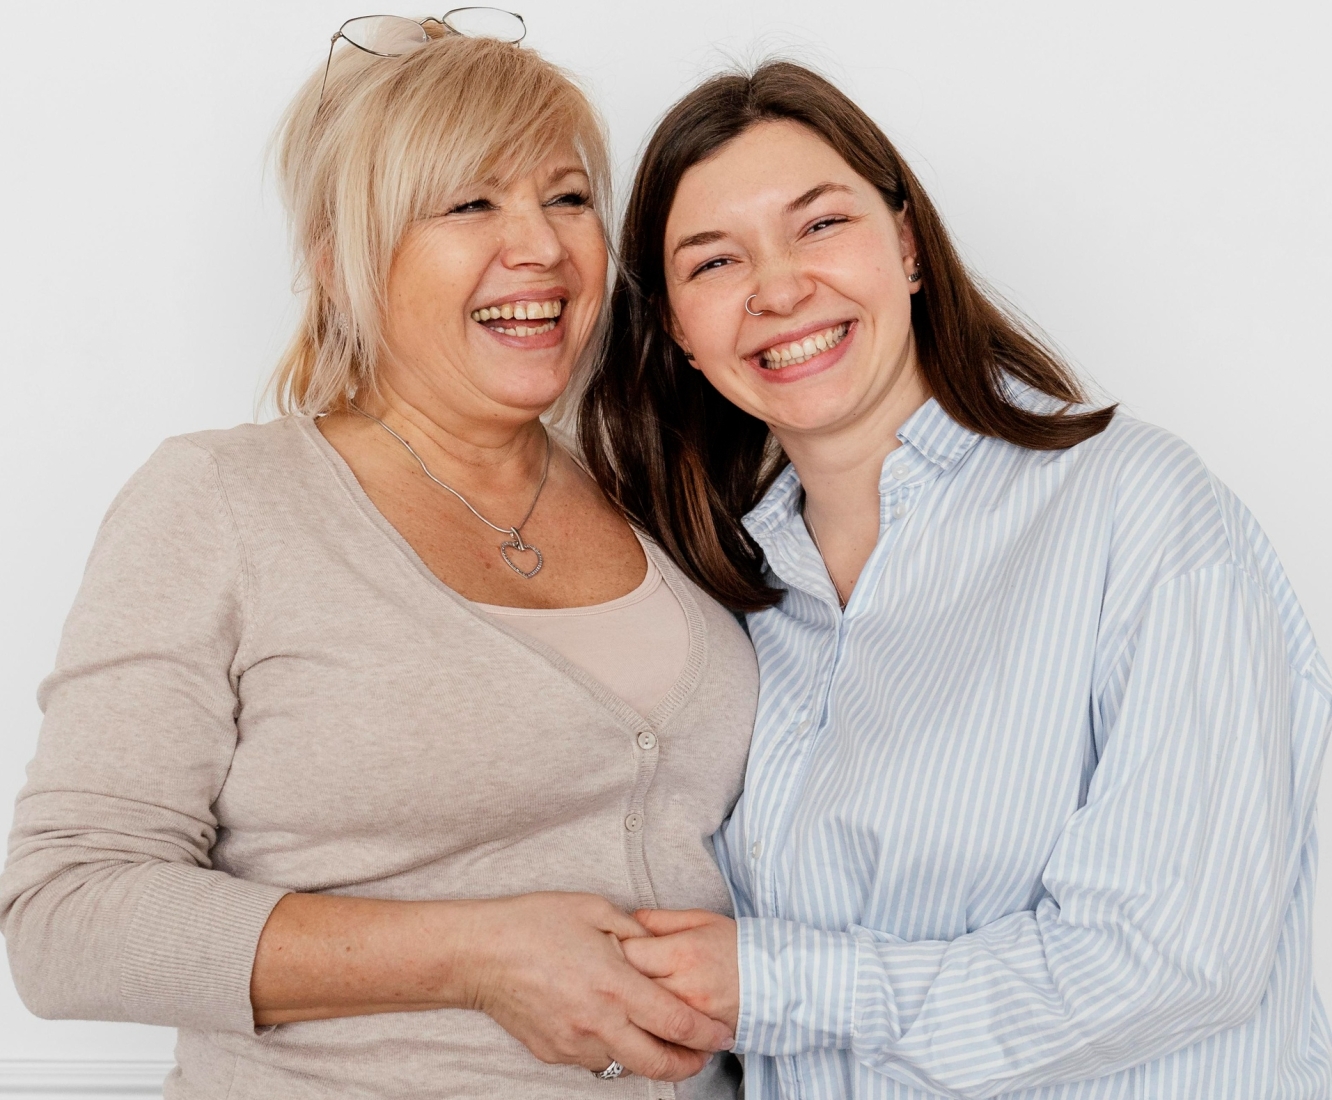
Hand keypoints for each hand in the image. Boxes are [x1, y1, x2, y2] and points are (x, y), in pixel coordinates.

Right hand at [463, 893, 733, 1080]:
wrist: (480, 954)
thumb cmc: (535, 923)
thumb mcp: (594, 910)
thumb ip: (634, 931)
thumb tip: (656, 945)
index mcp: (615, 985)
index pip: (676, 1022)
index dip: (706, 1034)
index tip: (721, 1034)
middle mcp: (599, 1022)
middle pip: (658, 1062)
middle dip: (688, 1064)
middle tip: (701, 1055)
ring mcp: (575, 1042)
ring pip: (626, 1064)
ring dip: (648, 1056)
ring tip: (658, 1039)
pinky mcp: (554, 1052)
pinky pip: (594, 1058)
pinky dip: (610, 1048)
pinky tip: (611, 1027)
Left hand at [621, 909, 739, 1032]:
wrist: (774, 980)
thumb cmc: (734, 946)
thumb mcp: (700, 920)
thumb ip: (661, 920)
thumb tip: (628, 921)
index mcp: (681, 953)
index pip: (629, 953)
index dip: (614, 949)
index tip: (612, 947)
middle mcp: (682, 986)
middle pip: (628, 988)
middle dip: (615, 980)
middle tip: (612, 974)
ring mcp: (688, 1016)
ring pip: (640, 1017)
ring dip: (628, 1006)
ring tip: (624, 996)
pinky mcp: (695, 1037)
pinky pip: (659, 1037)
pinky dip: (647, 1030)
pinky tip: (642, 1020)